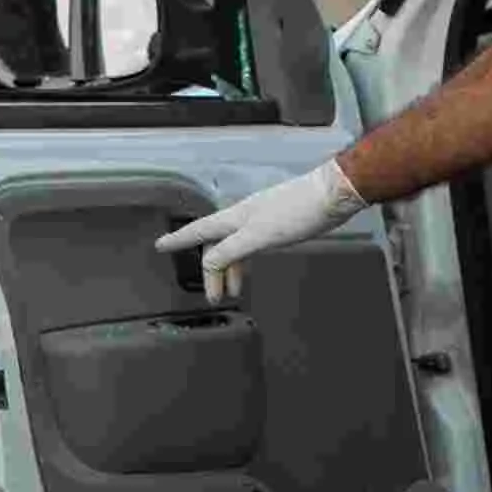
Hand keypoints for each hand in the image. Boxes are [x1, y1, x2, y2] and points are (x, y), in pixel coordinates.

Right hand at [159, 157, 368, 300]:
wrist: (331, 196)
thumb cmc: (297, 212)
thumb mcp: (258, 236)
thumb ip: (230, 250)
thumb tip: (208, 263)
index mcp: (235, 218)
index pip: (199, 231)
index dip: (179, 240)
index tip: (160, 245)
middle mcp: (243, 217)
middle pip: (217, 245)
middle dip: (212, 271)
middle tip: (213, 295)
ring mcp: (260, 220)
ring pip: (235, 247)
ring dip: (231, 269)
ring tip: (234, 291)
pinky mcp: (277, 224)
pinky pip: (251, 246)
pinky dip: (246, 261)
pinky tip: (252, 269)